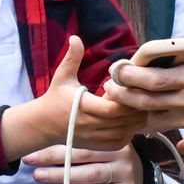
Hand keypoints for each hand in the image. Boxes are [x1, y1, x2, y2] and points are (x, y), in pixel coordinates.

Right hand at [2, 36, 143, 159]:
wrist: (44, 125)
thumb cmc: (55, 98)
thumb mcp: (62, 77)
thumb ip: (71, 58)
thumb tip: (75, 38)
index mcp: (83, 107)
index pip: (113, 108)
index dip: (125, 99)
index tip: (124, 88)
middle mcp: (91, 126)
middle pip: (124, 121)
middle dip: (136, 108)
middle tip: (139, 94)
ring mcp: (96, 138)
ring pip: (127, 132)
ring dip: (136, 120)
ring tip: (138, 105)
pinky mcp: (99, 145)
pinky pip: (122, 141)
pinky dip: (131, 131)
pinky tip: (130, 120)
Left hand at [23, 144, 144, 183]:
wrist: (142, 182)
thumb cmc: (110, 161)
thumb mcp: (102, 145)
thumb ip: (82, 138)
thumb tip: (44, 132)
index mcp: (111, 136)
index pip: (81, 138)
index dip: (55, 141)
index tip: (33, 145)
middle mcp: (120, 153)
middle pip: (84, 155)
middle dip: (53, 158)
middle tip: (30, 160)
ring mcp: (125, 172)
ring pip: (91, 174)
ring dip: (63, 176)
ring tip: (40, 176)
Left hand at [105, 53, 183, 141]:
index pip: (150, 77)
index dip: (130, 75)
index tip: (118, 69)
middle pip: (145, 100)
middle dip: (124, 95)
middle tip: (110, 88)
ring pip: (152, 118)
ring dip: (136, 112)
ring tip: (123, 103)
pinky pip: (170, 130)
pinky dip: (155, 126)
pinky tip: (144, 123)